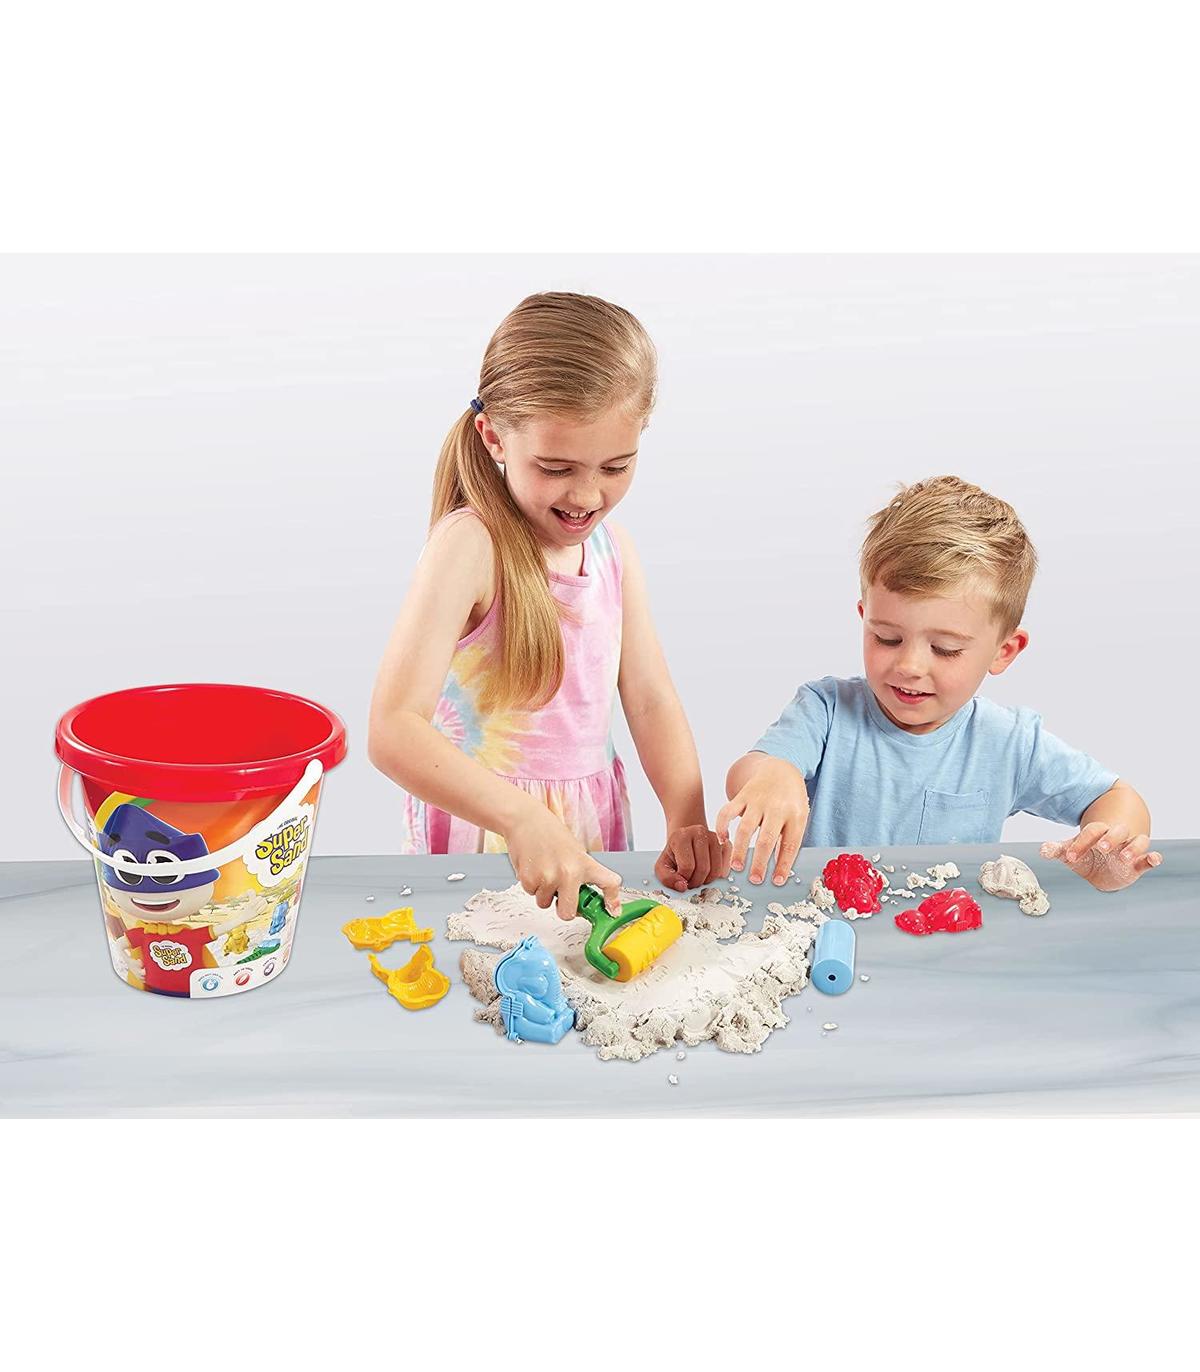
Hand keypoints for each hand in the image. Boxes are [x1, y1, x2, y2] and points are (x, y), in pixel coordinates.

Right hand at [504, 803, 621, 921]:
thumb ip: (581, 874)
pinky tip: (534, 867)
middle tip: (561, 895)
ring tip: (544, 870)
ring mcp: (548, 878)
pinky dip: (531, 885)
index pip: (609, 883)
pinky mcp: (529, 880)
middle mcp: (569, 873)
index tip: (612, 910)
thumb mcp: (575, 851)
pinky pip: (531, 894)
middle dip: (563, 909)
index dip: (613, 901)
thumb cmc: (550, 833)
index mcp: (585, 864)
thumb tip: (583, 897)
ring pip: (545, 903)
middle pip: (568, 913)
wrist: (526, 820)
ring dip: (544, 892)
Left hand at [655, 824, 730, 891]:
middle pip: (703, 868)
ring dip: (707, 880)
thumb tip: (682, 886)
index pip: (687, 866)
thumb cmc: (674, 854)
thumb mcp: (662, 866)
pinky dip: (718, 875)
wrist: (685, 840)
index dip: (684, 879)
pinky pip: (726, 865)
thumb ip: (667, 878)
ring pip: (716, 869)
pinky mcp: (724, 843)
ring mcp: (714, 837)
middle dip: (696, 882)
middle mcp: (699, 832)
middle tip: (690, 882)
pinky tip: (709, 873)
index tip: (681, 879)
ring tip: (698, 878)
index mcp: (681, 836)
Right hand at [715, 756, 808, 885]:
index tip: (777, 882)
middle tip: (755, 880)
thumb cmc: (790, 800)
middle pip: (767, 839)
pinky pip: (728, 811)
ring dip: (740, 849)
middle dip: (760, 862)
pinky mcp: (742, 796)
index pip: (790, 845)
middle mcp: (776, 808)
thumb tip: (779, 871)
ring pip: (746, 828)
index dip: (784, 865)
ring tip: (736, 867)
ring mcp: (757, 801)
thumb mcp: (798, 818)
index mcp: (795, 815)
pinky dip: (722, 826)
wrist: (781, 769)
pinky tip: (723, 840)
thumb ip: (788, 841)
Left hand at [1040, 822, 1162, 891]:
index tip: (1070, 855)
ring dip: (1133, 848)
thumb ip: (1059, 850)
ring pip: (1138, 842)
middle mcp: (1116, 837)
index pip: (1091, 832)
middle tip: (1101, 847)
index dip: (1081, 842)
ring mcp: (1129, 848)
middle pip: (1117, 831)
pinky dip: (1154, 858)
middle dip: (1110, 838)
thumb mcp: (1072, 852)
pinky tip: (1154, 859)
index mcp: (1098, 832)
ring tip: (1124, 856)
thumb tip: (1043, 850)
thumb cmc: (1088, 853)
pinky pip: (1150, 857)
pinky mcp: (1139, 863)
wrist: (1105, 862)